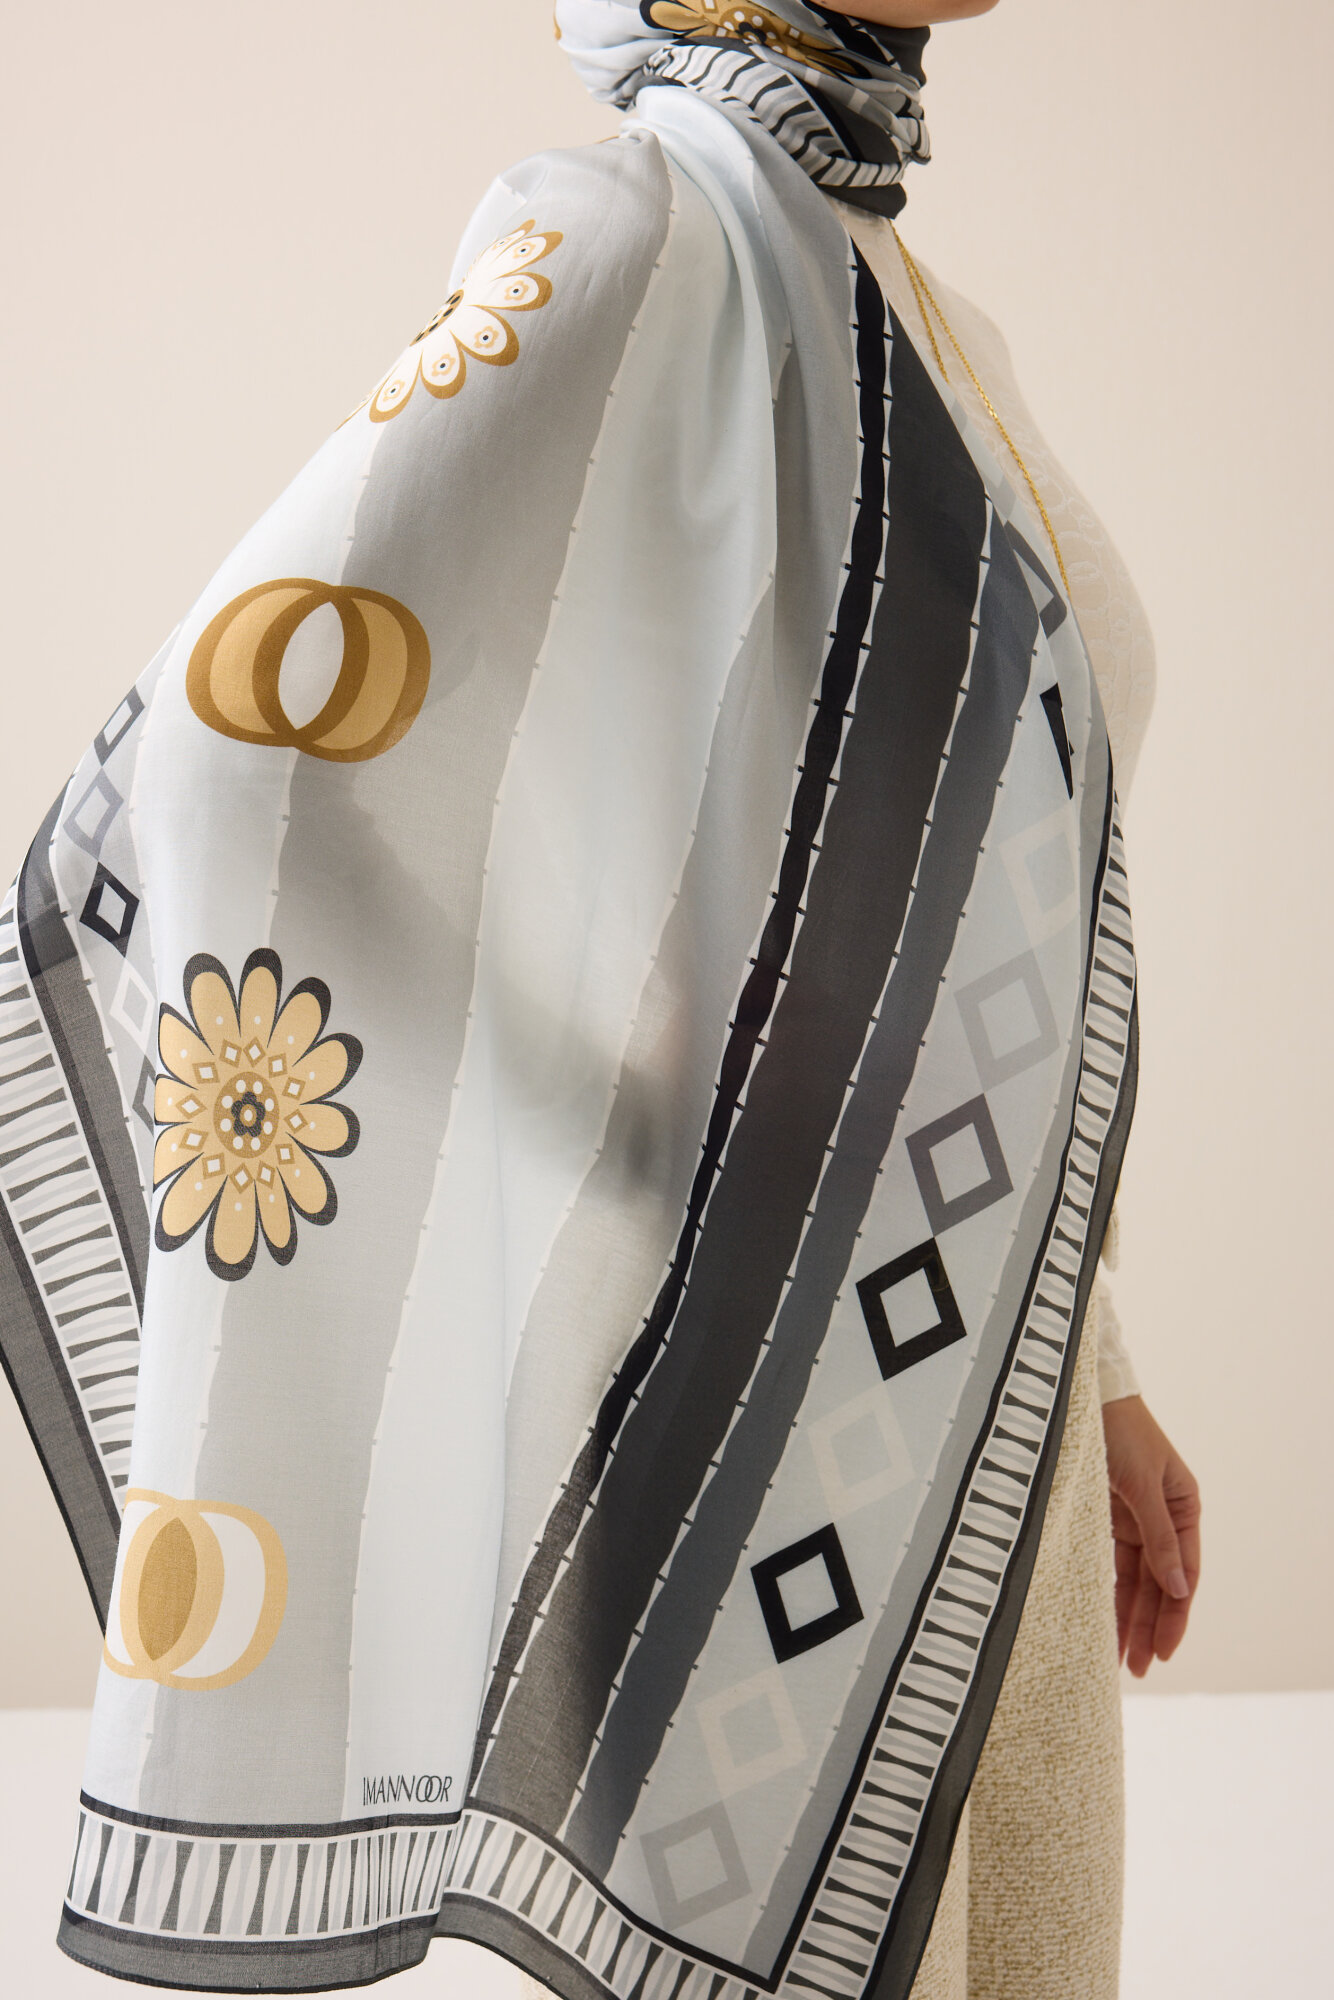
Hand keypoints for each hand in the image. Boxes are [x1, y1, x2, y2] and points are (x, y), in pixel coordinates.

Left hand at [1101, 1395, 1200, 1676]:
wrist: (1081, 1398)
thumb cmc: (1119, 1431)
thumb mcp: (1142, 1483)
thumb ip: (1159, 1536)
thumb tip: (1178, 1588)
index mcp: (1183, 1507)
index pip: (1185, 1574)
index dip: (1176, 1615)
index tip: (1164, 1651)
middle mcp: (1162, 1518)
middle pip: (1161, 1585)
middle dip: (1151, 1628)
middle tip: (1140, 1669)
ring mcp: (1134, 1520)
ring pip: (1136, 1581)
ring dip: (1130, 1619)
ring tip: (1122, 1661)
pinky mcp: (1104, 1519)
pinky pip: (1111, 1566)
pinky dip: (1110, 1594)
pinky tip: (1104, 1623)